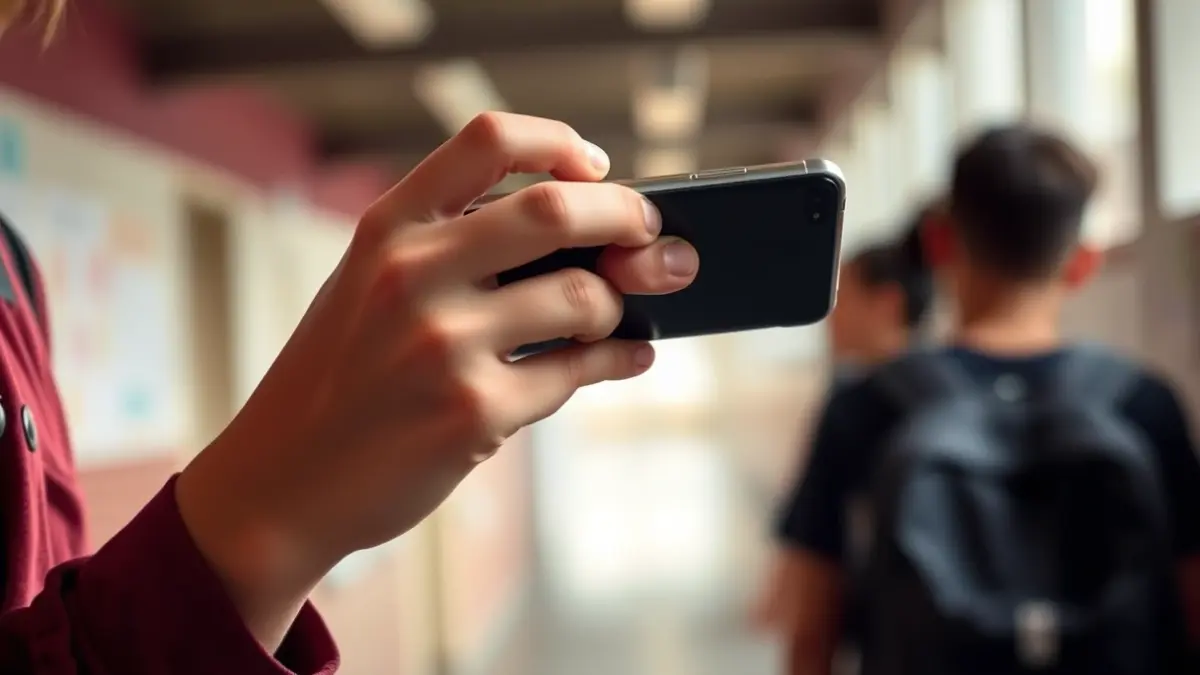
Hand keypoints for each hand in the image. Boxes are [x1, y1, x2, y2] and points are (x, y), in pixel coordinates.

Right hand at [175, 112, 698, 647]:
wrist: (282, 480)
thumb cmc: (342, 374)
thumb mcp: (368, 286)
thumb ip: (455, 250)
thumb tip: (591, 236)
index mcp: (387, 228)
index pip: (486, 139)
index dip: (557, 142)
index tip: (592, 167)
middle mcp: (411, 274)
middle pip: (556, 209)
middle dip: (625, 216)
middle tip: (650, 233)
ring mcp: (443, 345)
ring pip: (581, 297)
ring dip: (615, 304)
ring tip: (613, 313)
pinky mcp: (472, 413)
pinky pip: (576, 371)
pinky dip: (618, 357)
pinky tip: (631, 353)